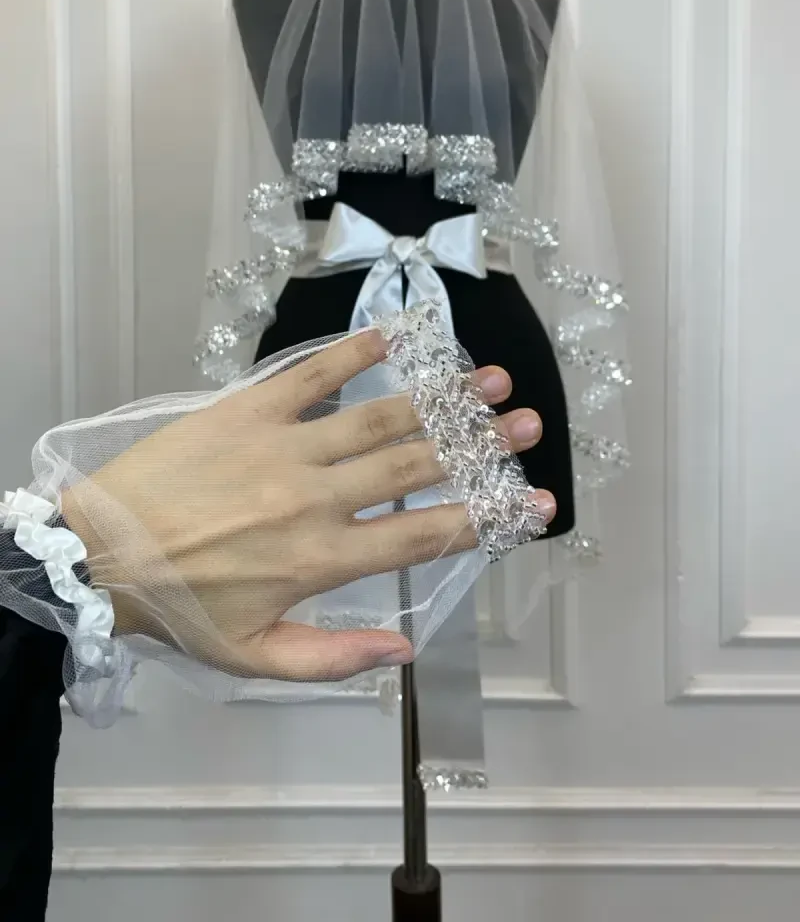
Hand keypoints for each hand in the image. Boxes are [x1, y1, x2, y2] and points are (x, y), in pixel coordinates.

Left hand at [64, 329, 554, 681]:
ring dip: (438, 398)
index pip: (423, 537)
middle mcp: (315, 498)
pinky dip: (354, 353)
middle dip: (479, 447)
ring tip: (487, 380)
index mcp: (322, 560)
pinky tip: (396, 334)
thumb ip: (333, 656)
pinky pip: (312, 376)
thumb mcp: (252, 657)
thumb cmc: (178, 607)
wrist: (97, 552)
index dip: (488, 519)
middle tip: (529, 424)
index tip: (535, 504)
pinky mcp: (249, 409)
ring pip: (377, 418)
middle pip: (414, 467)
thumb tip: (406, 649)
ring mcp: (284, 447)